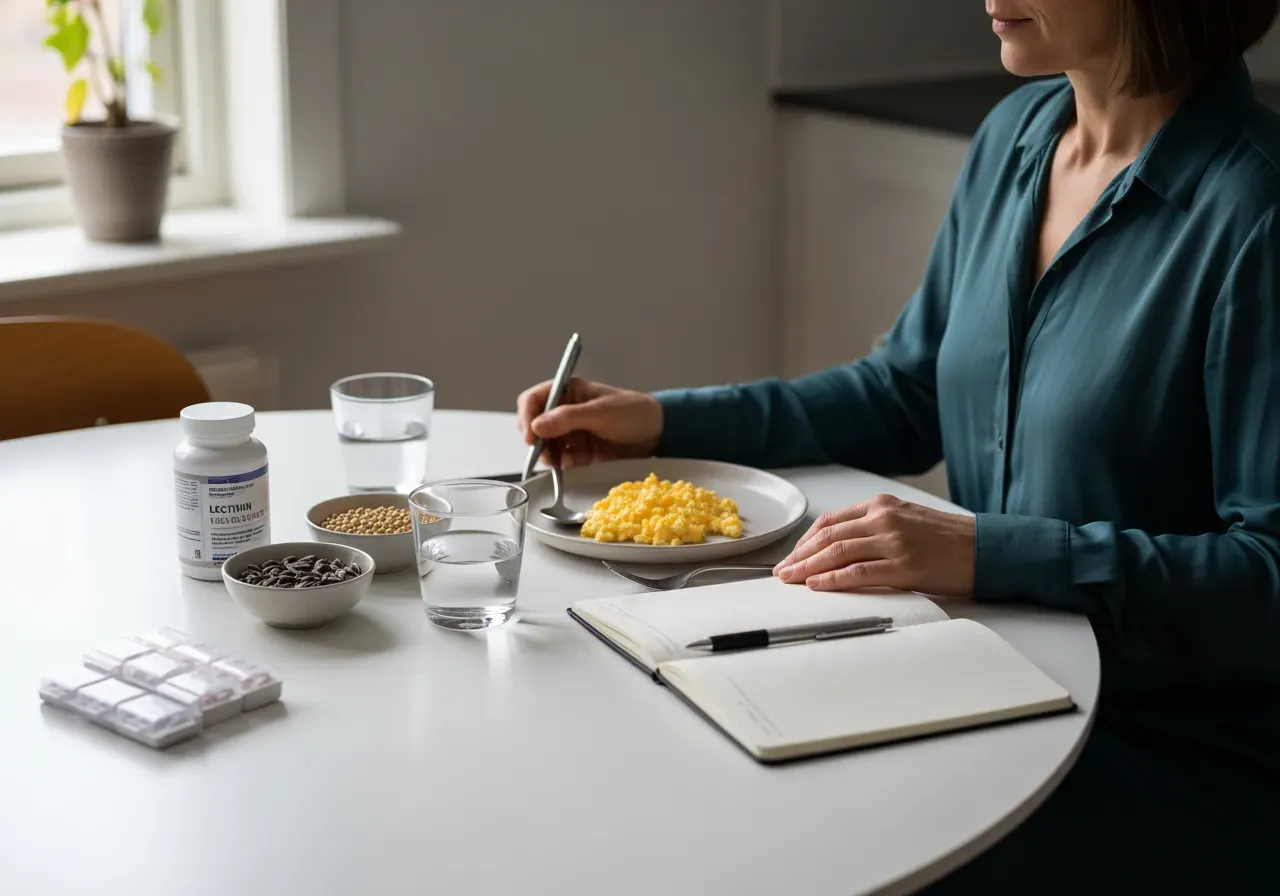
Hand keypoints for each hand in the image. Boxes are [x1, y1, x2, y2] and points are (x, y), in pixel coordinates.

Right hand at [516, 377, 662, 467]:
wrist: (658, 434)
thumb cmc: (633, 412)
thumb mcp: (601, 412)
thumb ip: (568, 418)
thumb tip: (537, 426)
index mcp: (567, 391)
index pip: (533, 400)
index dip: (527, 417)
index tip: (531, 437)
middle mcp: (564, 410)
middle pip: (534, 425)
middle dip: (538, 441)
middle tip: (547, 455)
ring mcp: (571, 432)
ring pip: (545, 445)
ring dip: (550, 455)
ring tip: (565, 461)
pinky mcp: (579, 450)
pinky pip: (561, 459)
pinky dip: (565, 464)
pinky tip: (580, 462)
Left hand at [773, 494, 975, 596]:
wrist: (986, 548)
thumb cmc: (948, 539)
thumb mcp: (906, 521)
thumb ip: (874, 528)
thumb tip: (839, 549)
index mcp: (882, 506)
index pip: (831, 521)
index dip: (805, 539)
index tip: (791, 555)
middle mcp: (883, 519)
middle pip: (828, 536)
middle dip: (799, 555)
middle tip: (781, 571)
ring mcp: (893, 541)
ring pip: (837, 552)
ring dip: (808, 567)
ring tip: (790, 579)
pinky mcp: (903, 565)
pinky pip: (858, 572)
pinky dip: (833, 579)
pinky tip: (817, 585)